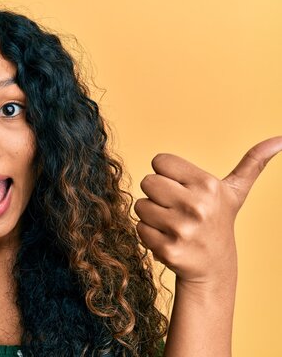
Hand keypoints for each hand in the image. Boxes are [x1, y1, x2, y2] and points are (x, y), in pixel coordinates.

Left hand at [134, 136, 281, 285]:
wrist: (214, 267)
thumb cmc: (218, 220)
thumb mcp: (235, 192)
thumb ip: (252, 163)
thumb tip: (279, 139)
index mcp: (208, 185)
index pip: (160, 161)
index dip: (166, 174)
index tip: (181, 188)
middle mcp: (196, 206)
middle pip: (147, 182)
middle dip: (157, 194)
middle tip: (175, 208)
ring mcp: (182, 229)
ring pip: (141, 205)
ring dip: (151, 215)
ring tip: (172, 224)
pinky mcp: (168, 249)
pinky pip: (139, 228)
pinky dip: (148, 233)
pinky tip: (167, 239)